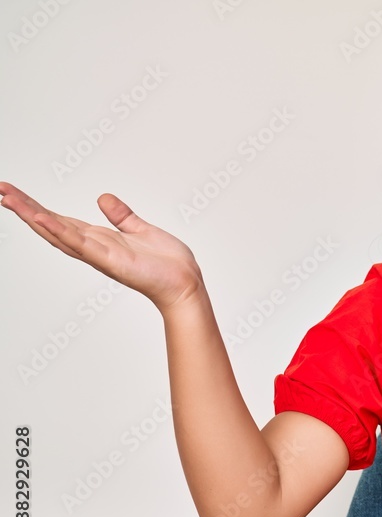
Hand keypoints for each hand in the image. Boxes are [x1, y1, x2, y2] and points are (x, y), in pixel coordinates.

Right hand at [0, 182, 204, 313]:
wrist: (185, 284)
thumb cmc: (167, 264)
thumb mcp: (141, 230)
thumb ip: (121, 216)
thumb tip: (103, 198)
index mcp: (99, 239)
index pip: (61, 220)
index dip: (37, 207)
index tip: (14, 192)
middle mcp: (93, 247)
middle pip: (51, 225)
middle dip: (24, 208)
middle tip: (0, 189)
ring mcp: (99, 254)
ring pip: (58, 232)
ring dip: (33, 215)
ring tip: (8, 198)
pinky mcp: (110, 259)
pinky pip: (79, 243)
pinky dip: (59, 230)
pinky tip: (40, 217)